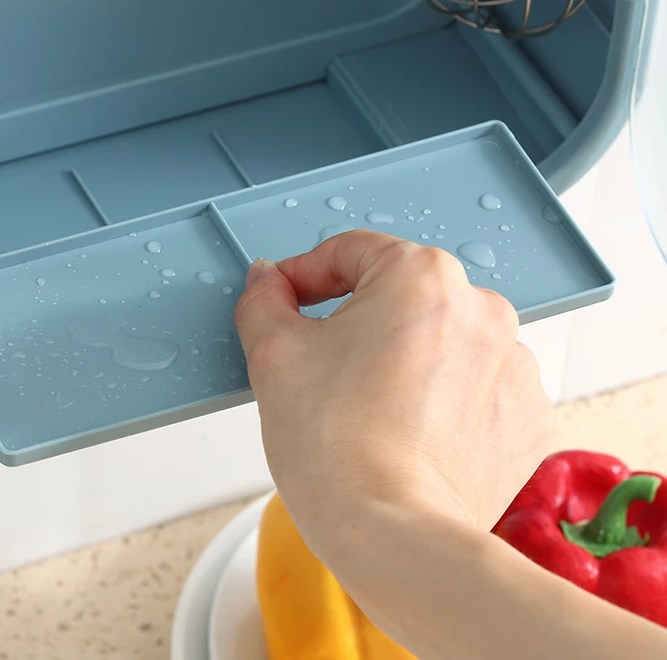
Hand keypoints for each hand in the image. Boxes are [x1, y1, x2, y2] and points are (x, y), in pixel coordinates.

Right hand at [234, 231, 552, 539]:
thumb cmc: (339, 449)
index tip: (287, 299)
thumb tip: (268, 282)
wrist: (394, 538)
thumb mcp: (273, 354)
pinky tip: (408, 427)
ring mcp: (513, 364)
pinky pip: (474, 384)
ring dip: (403, 357)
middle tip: (320, 362)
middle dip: (355, 319)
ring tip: (367, 405)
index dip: (305, 273)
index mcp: (423, 276)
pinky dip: (442, 396)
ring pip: (438, 339)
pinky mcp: (526, 415)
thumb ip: (264, 300)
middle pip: (399, 295)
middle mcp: (482, 308)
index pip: (351, 251)